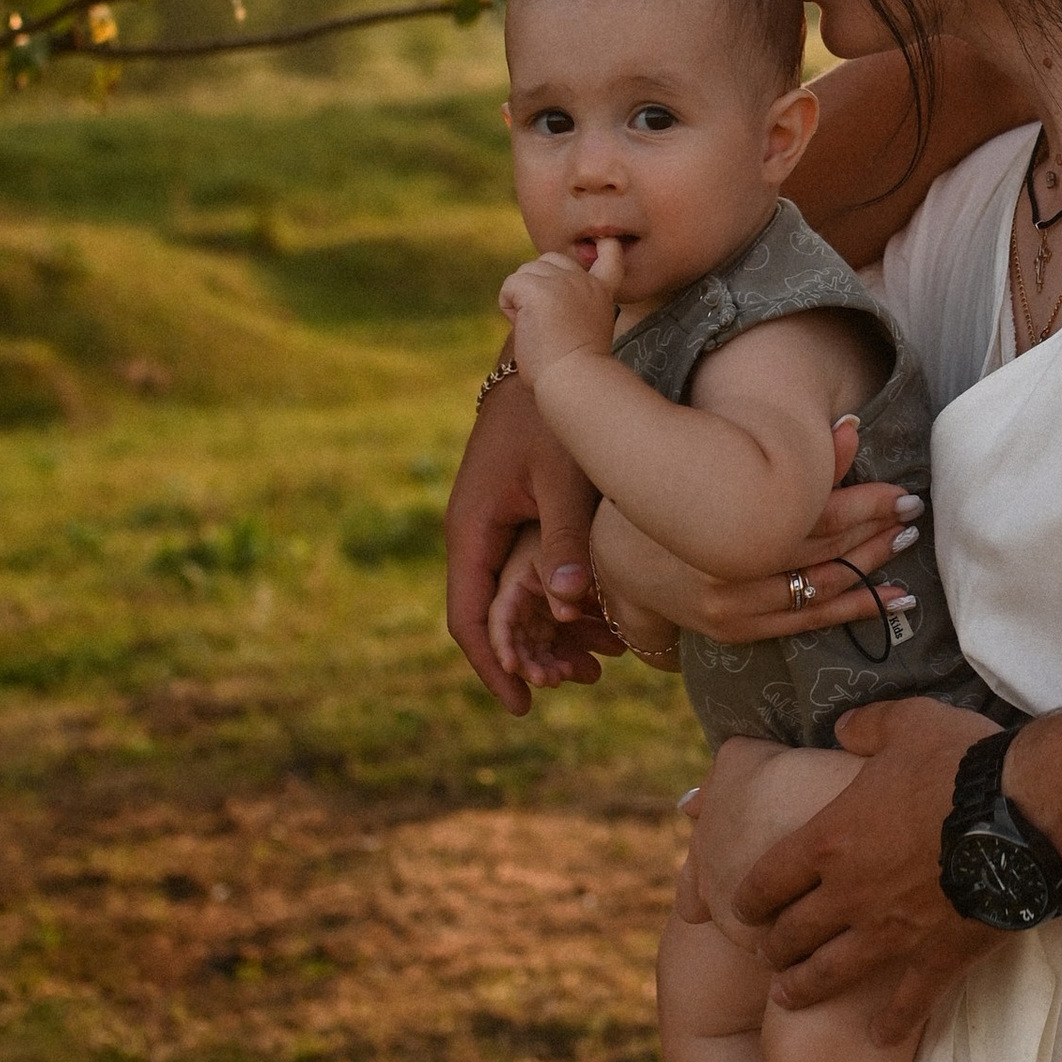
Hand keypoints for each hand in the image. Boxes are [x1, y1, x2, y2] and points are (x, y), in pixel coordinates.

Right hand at [446, 362, 604, 713]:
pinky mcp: (511, 508)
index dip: (494, 668)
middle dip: (525, 656)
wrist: (540, 353)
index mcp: (471, 528)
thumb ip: (566, 541)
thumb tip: (567, 608)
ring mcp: (489, 519)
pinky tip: (592, 613)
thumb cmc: (553, 410)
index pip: (469, 619)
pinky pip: (521, 567)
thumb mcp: (566, 477)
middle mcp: (471, 530)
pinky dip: (552, 597)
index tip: (522, 708)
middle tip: (572, 685)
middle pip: (488, 615)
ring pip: (508, 594)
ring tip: (591, 662)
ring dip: (543, 631)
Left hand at [499, 239, 624, 380]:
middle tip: (546, 322)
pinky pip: (509, 286)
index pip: (609, 256)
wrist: (575, 378)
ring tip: (536, 328)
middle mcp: (583, 280)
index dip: (605, 247)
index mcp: (600, 292)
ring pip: (525, 272)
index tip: (606, 241)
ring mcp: (561, 282)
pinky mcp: (537, 290)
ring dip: (521, 298)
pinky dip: (508, 307)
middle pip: (548, 260)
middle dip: (537, 284)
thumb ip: (574, 306)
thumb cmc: (576, 369)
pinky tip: (524, 327)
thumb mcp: (588, 329)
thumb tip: (540, 301)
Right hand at [579, 414, 920, 640]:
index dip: (865, 504)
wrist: (616, 557)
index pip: (814, 516)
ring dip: (869, 570)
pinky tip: (890, 601)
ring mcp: (733, 608)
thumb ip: (788, 453)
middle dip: (874, 532)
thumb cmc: (674, 499)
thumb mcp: (721, 466)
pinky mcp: (735, 630)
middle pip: (822, 552)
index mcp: (730, 526)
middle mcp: (732, 573)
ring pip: (819, 589)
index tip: (902, 491)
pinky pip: (805, 623)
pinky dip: (852, 611)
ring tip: (906, 547)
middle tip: (913, 514)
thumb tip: (853, 425)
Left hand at [733, 696, 995, 1044]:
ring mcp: (891, 932)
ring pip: (830, 972)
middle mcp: (849, 893)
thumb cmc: (962, 764)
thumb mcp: (908, 724)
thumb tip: (842, 727)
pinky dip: (891, 1022)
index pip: (769, 878)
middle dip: (772, 946)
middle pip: (792, 932)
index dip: (748, 898)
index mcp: (831, 838)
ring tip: (786, 997)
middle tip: (767, 953)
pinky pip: (907, 1000)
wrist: (1023, 814)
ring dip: (803, 987)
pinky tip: (879, 1037)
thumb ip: (867, 727)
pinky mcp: (936, 956)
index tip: (742, 908)